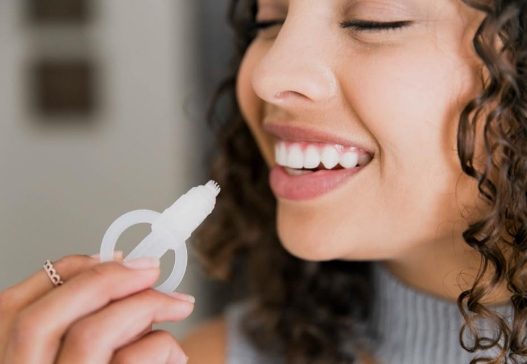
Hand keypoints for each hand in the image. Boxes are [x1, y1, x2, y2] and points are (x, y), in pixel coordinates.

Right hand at [0, 254, 193, 362]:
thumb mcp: (76, 357)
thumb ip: (83, 321)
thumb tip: (117, 263)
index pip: (12, 309)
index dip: (65, 272)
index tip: (112, 256)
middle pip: (41, 318)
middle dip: (103, 280)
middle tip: (151, 267)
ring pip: (91, 336)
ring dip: (143, 306)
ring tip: (178, 304)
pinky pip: (136, 363)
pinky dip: (162, 345)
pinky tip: (173, 351)